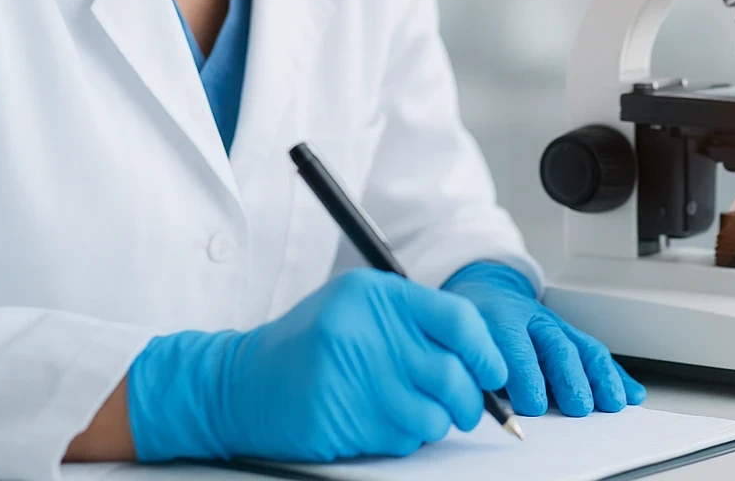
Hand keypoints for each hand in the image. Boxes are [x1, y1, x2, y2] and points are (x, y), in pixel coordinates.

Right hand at [126, 268, 507, 461]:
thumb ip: (416, 320)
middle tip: (467, 404)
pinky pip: (404, 439)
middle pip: (454, 375)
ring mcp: (352, 378)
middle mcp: (366, 331)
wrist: (240, 382)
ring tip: (410, 409)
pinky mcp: (342, 420)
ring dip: (435, 422)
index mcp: (376, 295)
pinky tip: (378, 420)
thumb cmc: (309, 344)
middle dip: (471, 400)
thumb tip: (484, 356)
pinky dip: (404, 437)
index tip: (494, 371)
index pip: (459, 320)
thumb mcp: (358, 307)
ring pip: (435, 415)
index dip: (487, 351)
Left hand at [442, 261, 645, 416]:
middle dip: (570, 377)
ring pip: (582, 348)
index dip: (525, 375)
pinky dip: (615, 375)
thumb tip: (483, 403)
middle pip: (556, 347)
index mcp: (498, 319)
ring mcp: (555, 326)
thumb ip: (472, 369)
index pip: (514, 346)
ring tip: (611, 403)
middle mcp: (531, 320)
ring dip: (600, 377)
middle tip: (578, 406)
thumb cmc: (471, 324)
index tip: (531, 404)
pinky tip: (629, 392)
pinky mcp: (571, 334)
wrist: (485, 290)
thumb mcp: (459, 339)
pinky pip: (596, 353)